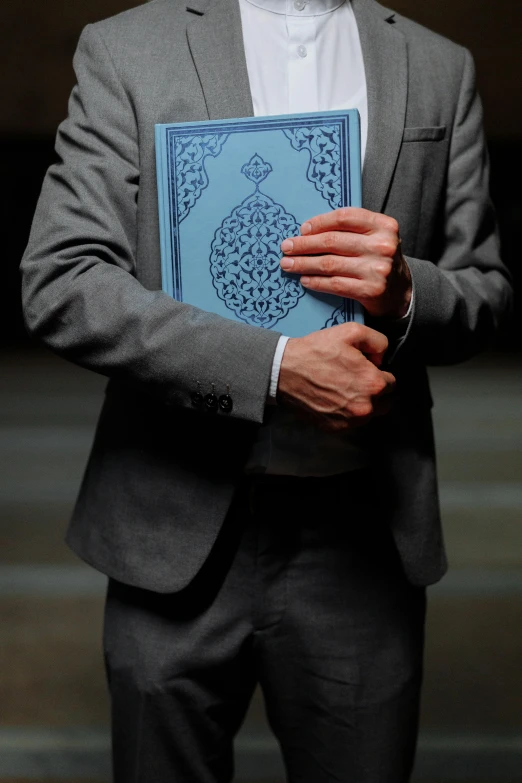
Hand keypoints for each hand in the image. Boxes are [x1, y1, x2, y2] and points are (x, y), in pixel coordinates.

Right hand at [277, 322, 395, 431]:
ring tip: (344, 389)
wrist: (284, 371)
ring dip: (363, 403)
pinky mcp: (336, 429)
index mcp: (374, 383)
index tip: (364, 368)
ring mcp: (350, 421)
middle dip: (374, 391)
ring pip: (369, 414)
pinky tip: (334, 399)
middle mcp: (366, 407)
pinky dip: (347, 413)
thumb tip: (382, 358)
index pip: (391, 383)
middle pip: (384, 402)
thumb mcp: (351, 331)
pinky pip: (352, 423)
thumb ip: (378, 341)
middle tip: (355, 379)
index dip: (378, 373)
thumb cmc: (316, 351)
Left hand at [280, 207, 411, 318]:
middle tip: (286, 247)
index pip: (344, 217)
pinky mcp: (370, 290)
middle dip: (304, 244)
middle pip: (333, 241)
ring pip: (330, 263)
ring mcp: (377, 269)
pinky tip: (304, 280)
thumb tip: (308, 230)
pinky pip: (335, 284)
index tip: (302, 229)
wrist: (401, 292)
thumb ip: (351, 229)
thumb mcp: (375, 237)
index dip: (320, 222)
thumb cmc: (379, 260)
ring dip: (304, 264)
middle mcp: (383, 246)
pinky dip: (316, 282)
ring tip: (288, 264)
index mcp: (384, 226)